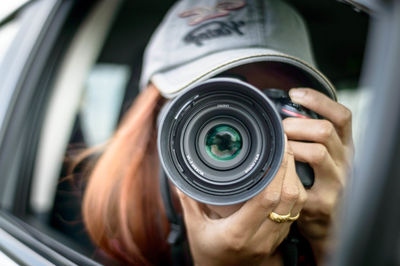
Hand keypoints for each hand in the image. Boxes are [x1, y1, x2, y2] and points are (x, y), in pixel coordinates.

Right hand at [176, 140, 306, 265]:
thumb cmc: (207, 254)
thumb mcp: (194, 228)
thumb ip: (189, 201)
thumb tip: (179, 177)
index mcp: (237, 233)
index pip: (266, 198)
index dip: (275, 171)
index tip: (275, 150)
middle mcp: (260, 238)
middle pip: (288, 198)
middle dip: (289, 168)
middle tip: (283, 146)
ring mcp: (273, 241)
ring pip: (296, 205)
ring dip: (295, 179)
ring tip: (286, 158)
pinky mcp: (279, 240)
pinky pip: (295, 212)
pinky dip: (294, 192)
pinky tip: (286, 178)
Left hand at [283, 88, 353, 261]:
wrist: (328, 224)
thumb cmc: (319, 184)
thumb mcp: (323, 158)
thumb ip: (311, 137)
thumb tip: (284, 113)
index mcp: (344, 147)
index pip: (341, 116)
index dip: (318, 100)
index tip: (295, 94)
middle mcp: (345, 162)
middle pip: (325, 130)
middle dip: (296, 124)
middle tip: (279, 128)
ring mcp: (337, 183)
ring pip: (317, 152)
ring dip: (291, 145)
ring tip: (277, 148)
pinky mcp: (323, 202)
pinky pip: (300, 181)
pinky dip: (285, 171)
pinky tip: (274, 170)